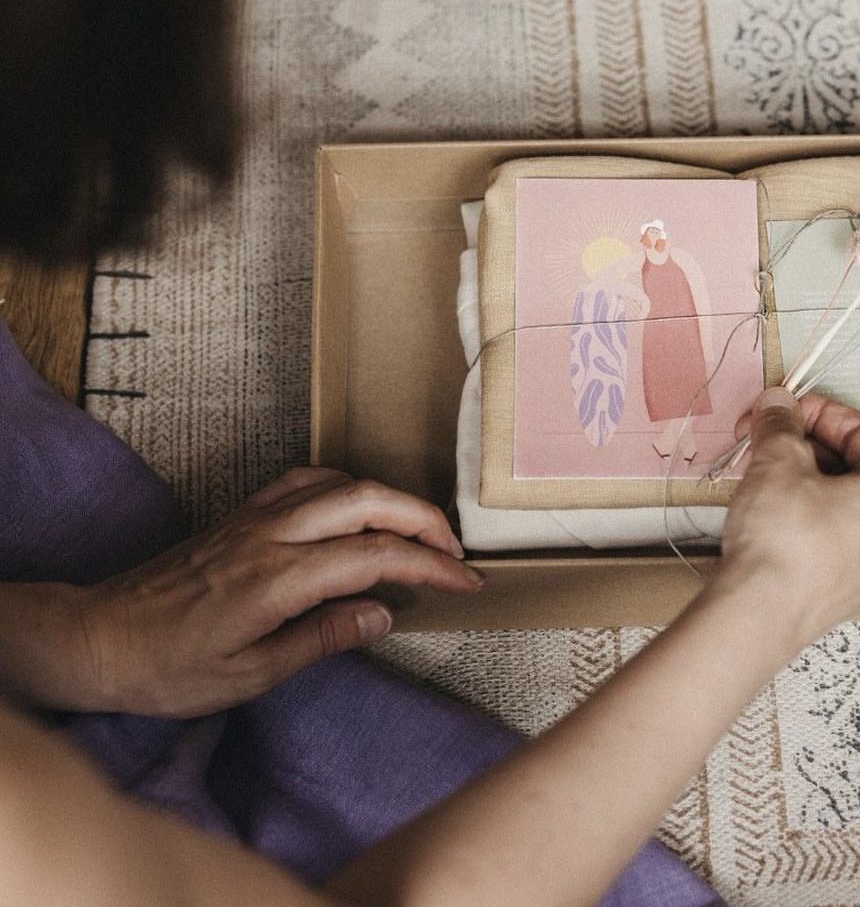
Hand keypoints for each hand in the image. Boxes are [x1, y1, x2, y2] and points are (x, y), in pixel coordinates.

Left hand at [70, 468, 480, 717]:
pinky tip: (359, 509)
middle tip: (455, 552)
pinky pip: (307, 480)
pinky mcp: (242, 512)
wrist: (99, 637)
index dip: (430, 566)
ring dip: (391, 501)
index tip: (465, 583)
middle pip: (368, 501)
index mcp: (276, 580)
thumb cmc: (169, 669)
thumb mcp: (248, 675)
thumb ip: (320, 638)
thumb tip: (383, 614)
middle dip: (425, 520)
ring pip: (341, 483)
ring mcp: (254, 516)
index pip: (375, 557)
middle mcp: (270, 535)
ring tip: (420, 532)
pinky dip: (348, 487)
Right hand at [718, 387, 859, 656]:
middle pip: (859, 466)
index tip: (787, 409)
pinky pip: (840, 534)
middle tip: (769, 438)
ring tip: (764, 472)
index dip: (818, 412)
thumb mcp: (777, 462)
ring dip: (806, 478)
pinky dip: (811, 513)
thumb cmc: (783, 543)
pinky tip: (774, 509)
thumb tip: (779, 405)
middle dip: (808, 446)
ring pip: (848, 502)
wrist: (760, 615)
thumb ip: (781, 424)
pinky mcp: (855, 588)